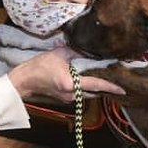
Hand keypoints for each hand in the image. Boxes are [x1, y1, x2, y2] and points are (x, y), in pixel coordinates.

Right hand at [8, 47, 124, 101]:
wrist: (24, 81)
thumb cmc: (39, 67)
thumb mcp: (59, 54)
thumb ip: (76, 51)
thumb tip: (91, 48)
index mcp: (71, 83)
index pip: (96, 85)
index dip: (111, 87)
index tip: (123, 89)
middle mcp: (72, 94)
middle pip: (95, 92)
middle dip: (106, 87)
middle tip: (117, 79)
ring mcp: (69, 98)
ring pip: (89, 94)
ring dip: (97, 87)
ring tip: (106, 77)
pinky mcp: (66, 98)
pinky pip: (82, 94)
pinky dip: (87, 87)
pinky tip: (90, 78)